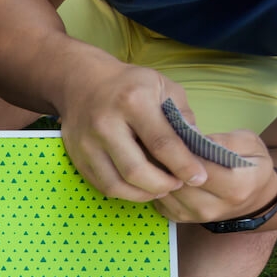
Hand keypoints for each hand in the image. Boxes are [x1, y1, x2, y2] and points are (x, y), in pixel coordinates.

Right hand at [57, 60, 207, 201]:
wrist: (83, 82)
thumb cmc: (130, 85)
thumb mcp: (163, 87)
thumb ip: (182, 117)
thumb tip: (197, 149)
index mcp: (132, 102)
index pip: (161, 143)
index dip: (183, 165)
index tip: (198, 178)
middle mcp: (105, 124)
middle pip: (136, 171)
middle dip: (162, 185)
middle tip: (178, 185)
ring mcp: (87, 144)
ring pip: (116, 184)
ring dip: (143, 194)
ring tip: (160, 188)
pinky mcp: (77, 158)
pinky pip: (103, 185)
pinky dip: (125, 192)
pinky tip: (140, 187)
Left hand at [153, 131, 276, 222]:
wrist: (254, 199)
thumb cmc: (253, 166)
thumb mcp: (250, 144)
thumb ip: (224, 140)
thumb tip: (193, 138)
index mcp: (236, 187)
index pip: (201, 168)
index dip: (184, 151)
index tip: (174, 134)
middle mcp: (213, 207)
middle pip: (179, 182)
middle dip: (167, 162)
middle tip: (157, 142)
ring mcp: (194, 216)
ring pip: (166, 192)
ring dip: (158, 174)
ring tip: (156, 154)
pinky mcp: (181, 219)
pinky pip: (160, 201)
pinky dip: (157, 185)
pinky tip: (159, 171)